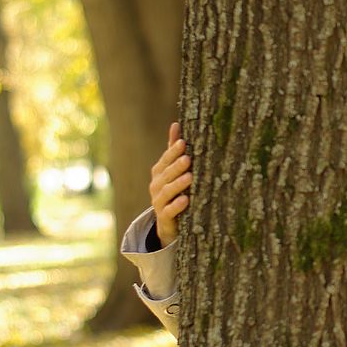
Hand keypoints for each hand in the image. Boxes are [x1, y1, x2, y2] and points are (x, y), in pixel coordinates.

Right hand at [149, 122, 191, 247]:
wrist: (167, 222)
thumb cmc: (173, 190)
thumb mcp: (172, 170)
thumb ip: (173, 149)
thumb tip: (176, 124)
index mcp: (159, 173)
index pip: (165, 160)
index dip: (173, 152)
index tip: (183, 143)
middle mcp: (156, 186)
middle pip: (166, 174)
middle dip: (176, 166)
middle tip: (188, 158)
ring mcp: (159, 202)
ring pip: (167, 192)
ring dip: (178, 184)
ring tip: (190, 177)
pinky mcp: (165, 217)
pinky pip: (169, 211)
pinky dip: (176, 206)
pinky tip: (186, 200)